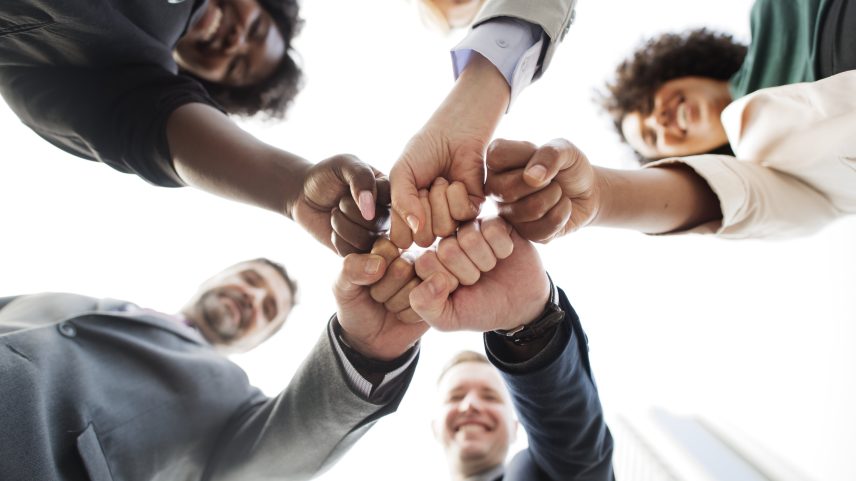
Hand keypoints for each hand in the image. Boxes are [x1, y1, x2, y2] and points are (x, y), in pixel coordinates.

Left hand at [291, 154, 390, 255]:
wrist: (304, 195)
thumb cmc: (326, 176)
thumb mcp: (344, 164)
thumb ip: (361, 176)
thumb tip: (370, 210)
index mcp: (388, 192)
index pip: (393, 200)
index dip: (367, 197)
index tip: (349, 188)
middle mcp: (386, 215)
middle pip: (378, 222)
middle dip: (349, 209)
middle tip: (340, 201)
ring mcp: (373, 235)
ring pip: (365, 240)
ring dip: (341, 224)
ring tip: (335, 213)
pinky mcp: (358, 250)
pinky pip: (352, 253)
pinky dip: (337, 239)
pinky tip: (333, 229)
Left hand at [335, 239, 427, 360]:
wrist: (369, 339)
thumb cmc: (356, 306)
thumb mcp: (342, 287)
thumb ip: (350, 269)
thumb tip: (379, 265)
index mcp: (387, 247)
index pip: (386, 250)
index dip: (372, 273)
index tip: (366, 282)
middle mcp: (410, 258)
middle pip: (403, 268)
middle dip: (384, 291)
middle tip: (378, 297)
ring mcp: (427, 278)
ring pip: (416, 287)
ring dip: (396, 304)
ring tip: (390, 305)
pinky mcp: (438, 298)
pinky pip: (427, 305)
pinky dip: (408, 316)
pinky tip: (403, 315)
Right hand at [389, 54, 509, 248]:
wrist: (451, 133)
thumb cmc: (422, 152)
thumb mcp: (401, 174)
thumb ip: (401, 202)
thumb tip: (416, 228)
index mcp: (409, 220)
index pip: (402, 239)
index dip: (403, 216)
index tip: (407, 192)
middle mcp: (431, 225)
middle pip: (424, 238)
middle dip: (423, 206)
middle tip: (427, 185)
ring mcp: (453, 220)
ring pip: (444, 229)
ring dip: (440, 198)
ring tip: (442, 180)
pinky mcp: (474, 210)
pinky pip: (463, 214)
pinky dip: (457, 194)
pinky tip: (457, 182)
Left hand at [410, 219, 548, 331]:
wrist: (519, 306)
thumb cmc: (479, 310)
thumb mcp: (447, 318)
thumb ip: (424, 305)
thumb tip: (433, 279)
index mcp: (428, 260)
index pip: (425, 262)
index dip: (446, 283)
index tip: (457, 290)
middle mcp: (445, 240)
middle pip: (448, 249)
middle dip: (468, 274)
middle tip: (476, 279)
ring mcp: (469, 228)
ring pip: (470, 237)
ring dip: (486, 261)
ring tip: (489, 268)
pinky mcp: (494, 221)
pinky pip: (492, 228)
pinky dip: (502, 248)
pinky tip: (503, 255)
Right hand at [485, 139, 599, 242]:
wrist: (587, 193)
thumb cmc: (569, 167)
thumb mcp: (565, 149)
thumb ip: (549, 154)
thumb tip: (531, 178)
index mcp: (497, 161)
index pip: (496, 156)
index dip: (523, 156)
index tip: (539, 154)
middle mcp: (494, 188)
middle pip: (506, 190)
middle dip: (542, 183)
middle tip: (552, 178)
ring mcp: (506, 213)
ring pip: (529, 209)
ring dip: (555, 197)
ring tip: (558, 192)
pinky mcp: (522, 233)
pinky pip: (541, 229)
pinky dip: (561, 215)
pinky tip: (561, 208)